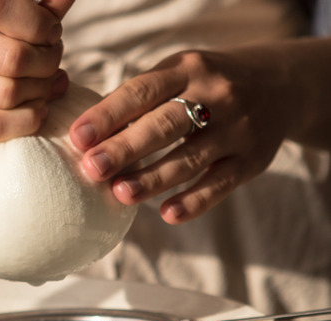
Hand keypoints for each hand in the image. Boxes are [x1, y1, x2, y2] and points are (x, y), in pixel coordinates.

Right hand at [0, 0, 75, 152]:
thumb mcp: (7, 22)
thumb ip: (38, 11)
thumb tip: (66, 0)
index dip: (36, 23)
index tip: (51, 32)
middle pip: (11, 57)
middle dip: (46, 62)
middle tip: (51, 63)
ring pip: (7, 93)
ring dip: (40, 92)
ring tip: (43, 86)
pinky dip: (27, 119)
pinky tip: (34, 110)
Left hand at [69, 49, 296, 223]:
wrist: (280, 85)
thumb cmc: (204, 85)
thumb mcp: (177, 75)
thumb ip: (137, 100)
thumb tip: (84, 137)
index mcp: (187, 69)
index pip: (141, 91)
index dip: (108, 115)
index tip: (78, 138)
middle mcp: (216, 95)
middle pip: (164, 125)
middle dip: (125, 148)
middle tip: (92, 168)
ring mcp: (238, 128)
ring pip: (190, 158)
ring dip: (153, 178)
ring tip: (120, 194)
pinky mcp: (253, 159)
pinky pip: (220, 184)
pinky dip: (194, 201)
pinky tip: (167, 214)